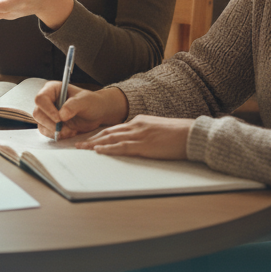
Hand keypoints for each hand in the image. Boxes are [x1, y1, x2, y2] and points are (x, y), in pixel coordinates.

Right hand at [32, 83, 128, 139]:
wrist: (96, 113)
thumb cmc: (91, 102)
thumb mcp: (85, 101)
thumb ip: (73, 106)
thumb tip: (61, 115)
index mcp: (52, 89)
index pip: (41, 99)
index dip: (47, 110)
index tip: (59, 118)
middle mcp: (47, 100)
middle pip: (37, 113)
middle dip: (51, 124)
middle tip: (64, 128)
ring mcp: (47, 113)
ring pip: (40, 124)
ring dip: (54, 131)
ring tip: (70, 131)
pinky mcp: (50, 124)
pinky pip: (46, 131)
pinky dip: (56, 135)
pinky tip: (68, 132)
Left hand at [76, 115, 193, 159]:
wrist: (191, 134)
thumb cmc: (179, 134)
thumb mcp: (158, 129)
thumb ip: (145, 132)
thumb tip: (137, 140)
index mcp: (139, 121)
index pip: (115, 127)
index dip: (101, 134)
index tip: (90, 138)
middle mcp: (135, 125)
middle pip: (108, 132)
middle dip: (92, 138)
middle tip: (79, 143)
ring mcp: (139, 135)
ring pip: (110, 139)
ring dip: (94, 144)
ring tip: (82, 148)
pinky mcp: (143, 145)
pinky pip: (121, 147)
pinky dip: (108, 149)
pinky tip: (98, 151)